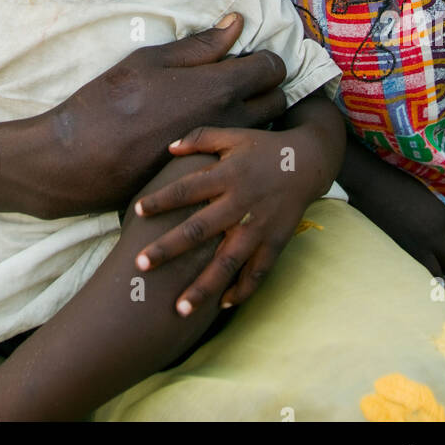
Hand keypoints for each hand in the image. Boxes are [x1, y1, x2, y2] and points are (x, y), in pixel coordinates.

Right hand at [39, 16, 287, 216]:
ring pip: (262, 128)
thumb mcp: (150, 60)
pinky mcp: (208, 174)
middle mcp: (229, 122)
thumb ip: (200, 45)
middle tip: (241, 77)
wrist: (80, 159)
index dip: (265, 56)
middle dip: (267, 86)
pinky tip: (208, 130)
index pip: (273, 67)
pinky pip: (238, 152)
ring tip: (223, 103)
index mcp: (218, 87)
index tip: (247, 54)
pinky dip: (235, 139)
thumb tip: (236, 23)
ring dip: (254, 112)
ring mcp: (221, 153)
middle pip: (278, 101)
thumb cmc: (110, 101)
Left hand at [132, 122, 324, 311]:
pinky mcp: (275, 242)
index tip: (137, 211)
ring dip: (203, 287)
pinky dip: (241, 290)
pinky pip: (257, 272)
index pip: (187, 189)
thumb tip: (170, 148)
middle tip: (141, 265)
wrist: (308, 162)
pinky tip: (221, 305)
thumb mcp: (233, 135)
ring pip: (227, 262)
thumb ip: (201, 138)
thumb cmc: (264, 147)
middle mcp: (241, 203)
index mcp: (227, 175)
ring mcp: (259, 227)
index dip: (161, 200)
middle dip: (169, 249)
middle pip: (199, 230)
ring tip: (179, 309)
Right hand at [350, 154, 444, 278]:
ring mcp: (418, 244)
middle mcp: (434, 232)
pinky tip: (424, 269)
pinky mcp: (403, 251)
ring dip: (443, 271)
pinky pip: (423, 271)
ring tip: (440, 270)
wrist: (371, 186)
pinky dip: (427, 274)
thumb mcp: (427, 196)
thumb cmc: (398, 184)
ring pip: (440, 269)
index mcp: (442, 215)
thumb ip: (439, 214)